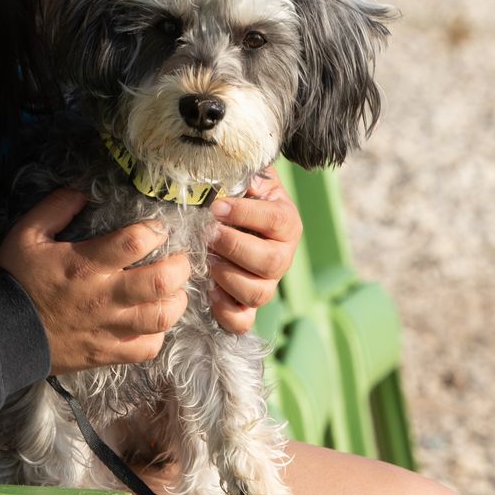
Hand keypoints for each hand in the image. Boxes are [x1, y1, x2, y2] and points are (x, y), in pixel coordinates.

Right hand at [0, 188, 191, 373]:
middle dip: (179, 266)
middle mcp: (104, 296)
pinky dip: (159, 334)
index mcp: (86, 264)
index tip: (158, 228)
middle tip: (178, 259)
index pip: (136, 242)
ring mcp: (109, 328)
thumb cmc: (16, 280)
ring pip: (162, 317)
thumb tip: (81, 192)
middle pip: (161, 281)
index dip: (155, 230)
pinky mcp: (108, 353)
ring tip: (173, 290)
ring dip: (177, 300)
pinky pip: (148, 348)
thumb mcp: (26, 234)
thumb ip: (55, 208)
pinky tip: (153, 321)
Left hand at [206, 167, 300, 333]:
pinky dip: (225, 310)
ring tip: (207, 259)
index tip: (217, 207)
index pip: (276, 221)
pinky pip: (243, 321)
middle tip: (208, 235)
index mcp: (286, 222)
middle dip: (234, 246)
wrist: (233, 222)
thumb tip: (239, 174)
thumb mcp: (248, 180)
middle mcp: (282, 256)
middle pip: (270, 262)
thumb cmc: (240, 199)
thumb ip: (247, 174)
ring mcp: (267, 284)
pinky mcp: (248, 305)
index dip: (245, 215)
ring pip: (257, 293)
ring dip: (227, 276)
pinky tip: (210, 290)